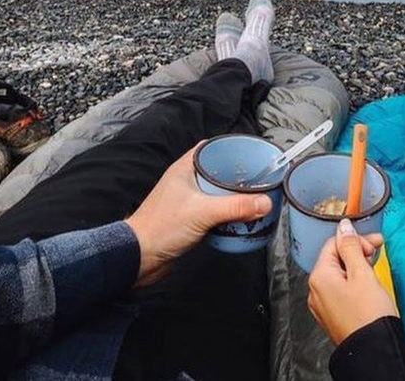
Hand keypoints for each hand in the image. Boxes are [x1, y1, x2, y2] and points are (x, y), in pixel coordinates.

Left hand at [125, 143, 271, 286]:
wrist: (139, 257)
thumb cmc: (163, 227)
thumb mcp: (203, 213)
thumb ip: (235, 207)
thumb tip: (265, 202)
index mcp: (185, 168)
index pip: (211, 148)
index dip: (230, 147)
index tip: (251, 153)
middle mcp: (186, 180)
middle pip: (217, 170)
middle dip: (237, 174)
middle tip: (259, 178)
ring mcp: (187, 200)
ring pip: (216, 191)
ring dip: (233, 195)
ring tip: (254, 197)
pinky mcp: (189, 218)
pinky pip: (213, 209)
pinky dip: (226, 211)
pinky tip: (239, 218)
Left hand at [307, 218, 397, 344]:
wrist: (374, 351)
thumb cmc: (369, 315)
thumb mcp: (362, 273)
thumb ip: (351, 247)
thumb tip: (344, 226)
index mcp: (319, 276)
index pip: (334, 244)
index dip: (355, 240)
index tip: (374, 243)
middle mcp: (316, 290)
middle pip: (335, 258)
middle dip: (357, 252)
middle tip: (376, 253)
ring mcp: (322, 304)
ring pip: (339, 274)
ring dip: (356, 267)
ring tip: (374, 272)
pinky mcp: (332, 314)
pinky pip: (340, 290)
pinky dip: (353, 283)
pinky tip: (367, 286)